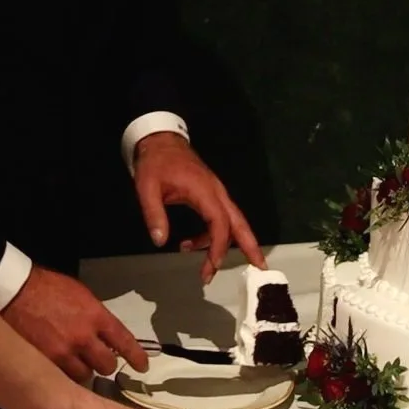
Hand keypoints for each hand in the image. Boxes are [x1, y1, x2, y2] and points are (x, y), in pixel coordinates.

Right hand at [2, 266, 148, 380]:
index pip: (125, 342)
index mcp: (96, 316)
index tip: (142, 366)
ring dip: (82, 370)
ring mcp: (64, 353)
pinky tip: (57, 367)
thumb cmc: (46, 287)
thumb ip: (95, 316)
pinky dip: (62, 374)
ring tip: (73, 362)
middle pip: (107, 366)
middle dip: (104, 364)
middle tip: (96, 360)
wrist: (14, 291)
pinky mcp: (45, 363)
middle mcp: (84, 337)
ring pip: (84, 376)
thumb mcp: (80, 294)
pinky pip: (62, 378)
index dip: (136, 357)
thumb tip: (104, 334)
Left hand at [133, 133, 265, 283]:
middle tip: (260, 267)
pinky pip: (219, 218)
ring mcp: (216, 193)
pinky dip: (211, 235)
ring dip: (227, 245)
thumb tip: (160, 241)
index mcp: (204, 191)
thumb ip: (154, 214)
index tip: (212, 266)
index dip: (218, 246)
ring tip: (210, 267)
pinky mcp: (211, 194)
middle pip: (240, 223)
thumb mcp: (147, 187)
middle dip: (250, 246)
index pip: (219, 223)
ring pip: (233, 222)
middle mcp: (216, 192)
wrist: (161, 140)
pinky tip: (192, 244)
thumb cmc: (156, 162)